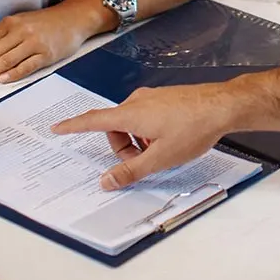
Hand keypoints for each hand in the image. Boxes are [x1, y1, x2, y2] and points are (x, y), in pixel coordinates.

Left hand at [0, 6, 89, 85]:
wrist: (72, 18)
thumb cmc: (45, 23)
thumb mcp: (21, 23)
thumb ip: (3, 37)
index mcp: (10, 23)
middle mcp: (20, 31)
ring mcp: (33, 42)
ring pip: (6, 59)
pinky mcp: (46, 53)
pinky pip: (27, 65)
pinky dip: (14, 73)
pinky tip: (3, 79)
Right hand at [51, 83, 238, 189]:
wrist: (222, 106)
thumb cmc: (192, 128)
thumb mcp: (160, 158)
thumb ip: (131, 171)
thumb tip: (106, 181)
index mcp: (129, 114)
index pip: (92, 121)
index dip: (73, 126)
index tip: (57, 128)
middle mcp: (136, 102)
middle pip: (114, 128)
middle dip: (123, 148)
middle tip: (143, 163)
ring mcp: (150, 98)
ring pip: (131, 124)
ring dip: (138, 141)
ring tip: (161, 152)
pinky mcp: (162, 98)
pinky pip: (144, 117)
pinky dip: (148, 132)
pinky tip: (170, 140)